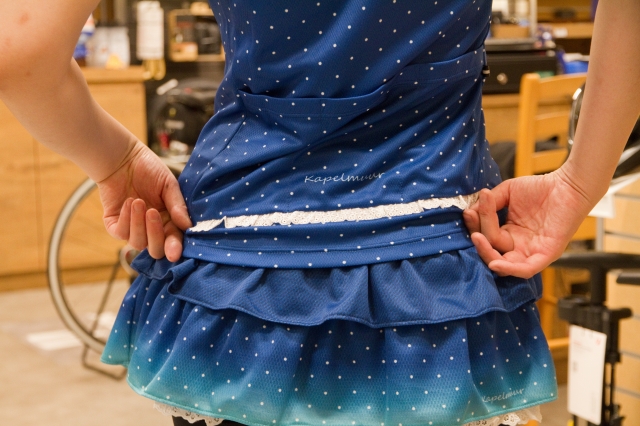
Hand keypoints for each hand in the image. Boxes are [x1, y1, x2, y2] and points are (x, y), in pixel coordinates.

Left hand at [96, 141, 191, 261]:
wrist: (123, 158)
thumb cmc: (149, 170)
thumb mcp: (168, 185)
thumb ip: (178, 206)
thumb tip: (188, 226)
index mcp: (168, 222)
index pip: (173, 241)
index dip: (174, 248)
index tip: (175, 253)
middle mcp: (151, 229)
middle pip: (155, 250)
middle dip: (155, 235)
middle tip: (153, 212)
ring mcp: (133, 229)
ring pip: (137, 243)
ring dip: (139, 223)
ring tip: (138, 201)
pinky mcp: (115, 225)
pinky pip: (121, 233)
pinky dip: (125, 218)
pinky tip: (128, 202)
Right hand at [462, 170, 593, 277]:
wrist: (568, 185)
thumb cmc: (541, 188)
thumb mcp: (507, 192)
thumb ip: (489, 203)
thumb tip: (471, 211)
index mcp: (509, 234)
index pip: (486, 236)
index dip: (475, 225)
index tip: (468, 211)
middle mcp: (518, 247)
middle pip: (491, 251)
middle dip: (478, 236)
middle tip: (471, 217)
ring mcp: (531, 252)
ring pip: (504, 264)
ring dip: (487, 253)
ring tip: (477, 236)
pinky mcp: (546, 255)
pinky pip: (526, 270)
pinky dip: (510, 270)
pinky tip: (495, 263)